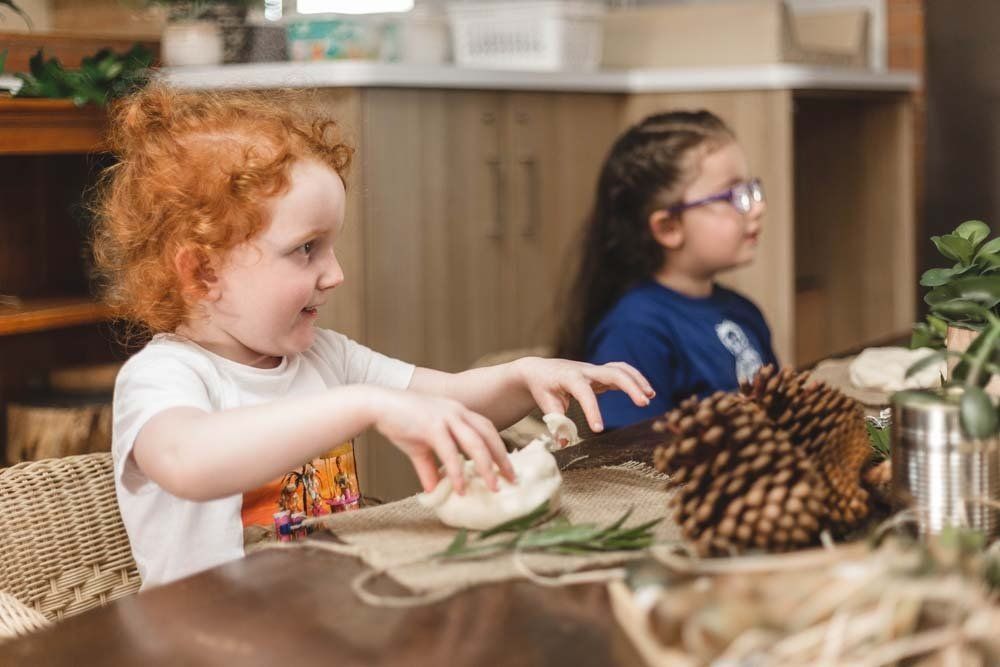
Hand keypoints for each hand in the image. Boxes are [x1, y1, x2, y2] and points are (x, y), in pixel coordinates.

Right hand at [371, 388, 514, 494]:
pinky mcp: (432, 426)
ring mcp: (446, 418)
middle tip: (512, 480)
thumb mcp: (419, 447)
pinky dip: (457, 472)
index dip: (499, 449)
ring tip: (493, 488)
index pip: (487, 430)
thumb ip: (429, 467)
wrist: (376, 405)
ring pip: (475, 444)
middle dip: (502, 459)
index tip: (508, 469)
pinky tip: (460, 488)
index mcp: (459, 412)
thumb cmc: (399, 422)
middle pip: (489, 436)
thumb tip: (432, 489)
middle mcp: (457, 412)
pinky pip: (450, 452)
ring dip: (487, 467)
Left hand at [513, 358, 654, 432]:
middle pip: (612, 372)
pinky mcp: (601, 372)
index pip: (584, 393)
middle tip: (644, 404)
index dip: (592, 411)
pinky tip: (647, 392)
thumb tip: (565, 443)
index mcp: (569, 377)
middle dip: (630, 386)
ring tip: (650, 397)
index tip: (598, 430)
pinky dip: (636, 378)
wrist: (540, 371)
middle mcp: (585, 370)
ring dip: (637, 380)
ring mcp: (594, 370)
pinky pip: (622, 371)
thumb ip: (557, 423)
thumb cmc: (543, 389)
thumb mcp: (546, 405)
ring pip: (620, 369)